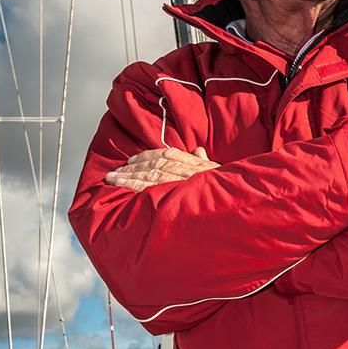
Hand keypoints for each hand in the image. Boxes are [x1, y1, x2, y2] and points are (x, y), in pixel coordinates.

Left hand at [105, 146, 219, 191]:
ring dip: (128, 176)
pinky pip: (151, 188)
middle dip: (132, 167)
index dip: (147, 156)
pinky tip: (123, 187)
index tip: (133, 159)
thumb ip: (205, 161)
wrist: (234, 197)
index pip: (165, 155)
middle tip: (115, 171)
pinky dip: (135, 186)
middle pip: (153, 165)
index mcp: (193, 163)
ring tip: (113, 178)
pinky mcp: (174, 193)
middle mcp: (184, 169)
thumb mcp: (217, 171)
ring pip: (149, 175)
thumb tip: (199, 150)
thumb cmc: (227, 189)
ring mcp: (179, 180)